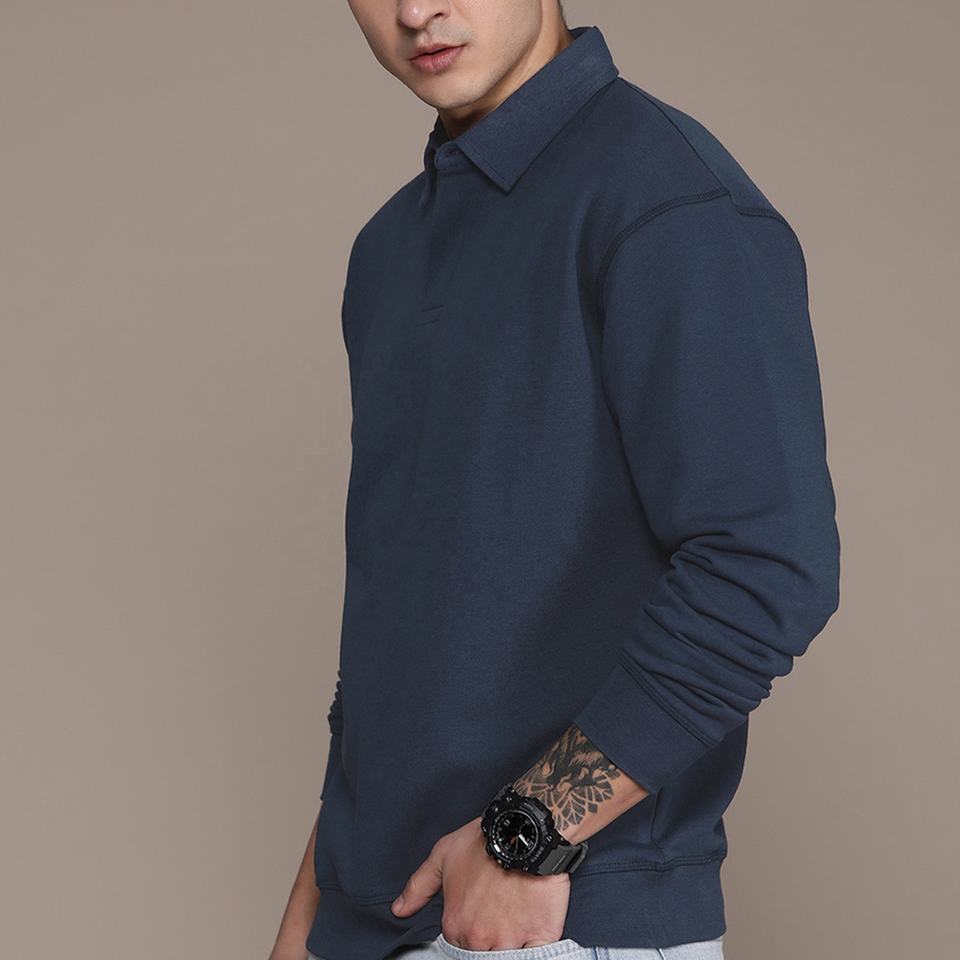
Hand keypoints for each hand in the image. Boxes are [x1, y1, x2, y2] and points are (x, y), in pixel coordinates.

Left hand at [391, 816, 570, 949]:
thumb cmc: (484, 840)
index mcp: (455, 925)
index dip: (469, 933)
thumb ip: (418, 887)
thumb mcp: (443, 856)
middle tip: (498, 916)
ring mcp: (510, 941)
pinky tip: (533, 936)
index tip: (479, 918)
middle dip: (488, 940)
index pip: (458, 948)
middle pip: (482, 954)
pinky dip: (534, 951)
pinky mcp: (540, 937)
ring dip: (510, 944)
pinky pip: (538, 957)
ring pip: (507, 956)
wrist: (524, 829)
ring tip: (515, 920)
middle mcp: (479, 939)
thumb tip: (398, 909)